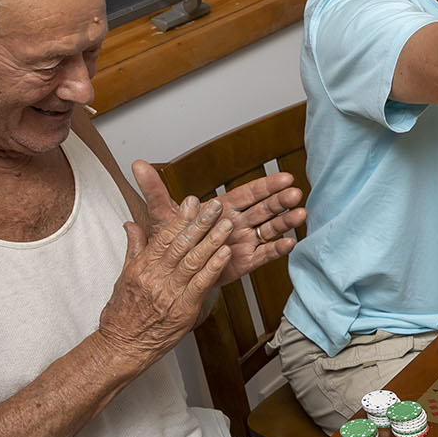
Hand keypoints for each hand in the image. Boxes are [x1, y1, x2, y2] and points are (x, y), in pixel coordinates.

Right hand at [96, 194, 232, 369]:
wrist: (122, 347)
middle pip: (180, 245)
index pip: (163, 237)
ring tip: (226, 224)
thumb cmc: (122, 315)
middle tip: (215, 206)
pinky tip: (226, 253)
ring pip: (193, 261)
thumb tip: (131, 224)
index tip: (192, 202)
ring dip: (212, 240)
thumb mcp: (123, 277)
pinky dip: (214, 267)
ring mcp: (169, 294)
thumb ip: (134, 249)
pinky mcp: (183, 310)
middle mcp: (154, 278)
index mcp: (141, 268)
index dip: (180, 218)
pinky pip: (201, 284)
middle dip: (200, 223)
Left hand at [134, 160, 303, 283]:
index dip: (266, 186)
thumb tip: (137, 165)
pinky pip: (264, 254)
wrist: (169, 272)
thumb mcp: (161, 215)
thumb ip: (153, 191)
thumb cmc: (169, 241)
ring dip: (285, 221)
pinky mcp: (245, 262)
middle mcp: (236, 223)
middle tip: (295, 194)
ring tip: (301, 215)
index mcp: (222, 209)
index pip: (248, 194)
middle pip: (264, 209)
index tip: (284, 177)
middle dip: (280, 201)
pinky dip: (277, 249)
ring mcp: (243, 242)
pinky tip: (290, 243)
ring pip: (269, 229)